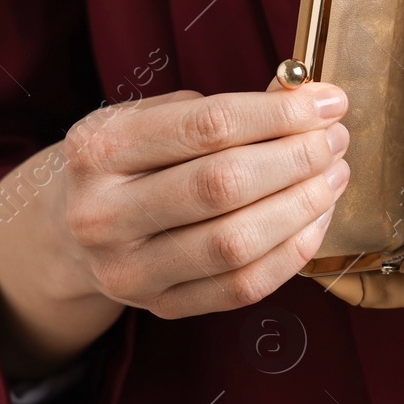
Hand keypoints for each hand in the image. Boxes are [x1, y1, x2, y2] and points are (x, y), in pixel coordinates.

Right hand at [0, 84, 350, 376]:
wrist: (67, 230)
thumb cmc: (126, 162)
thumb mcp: (148, 119)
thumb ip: (220, 109)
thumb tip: (304, 98)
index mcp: (99, 149)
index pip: (207, 126)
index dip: (279, 113)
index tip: (327, 103)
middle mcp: (104, 214)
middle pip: (223, 185)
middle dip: (297, 158)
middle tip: (335, 140)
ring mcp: (129, 270)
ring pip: (236, 243)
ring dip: (303, 206)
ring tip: (334, 176)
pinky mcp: (160, 306)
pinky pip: (243, 287)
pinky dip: (293, 252)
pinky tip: (315, 219)